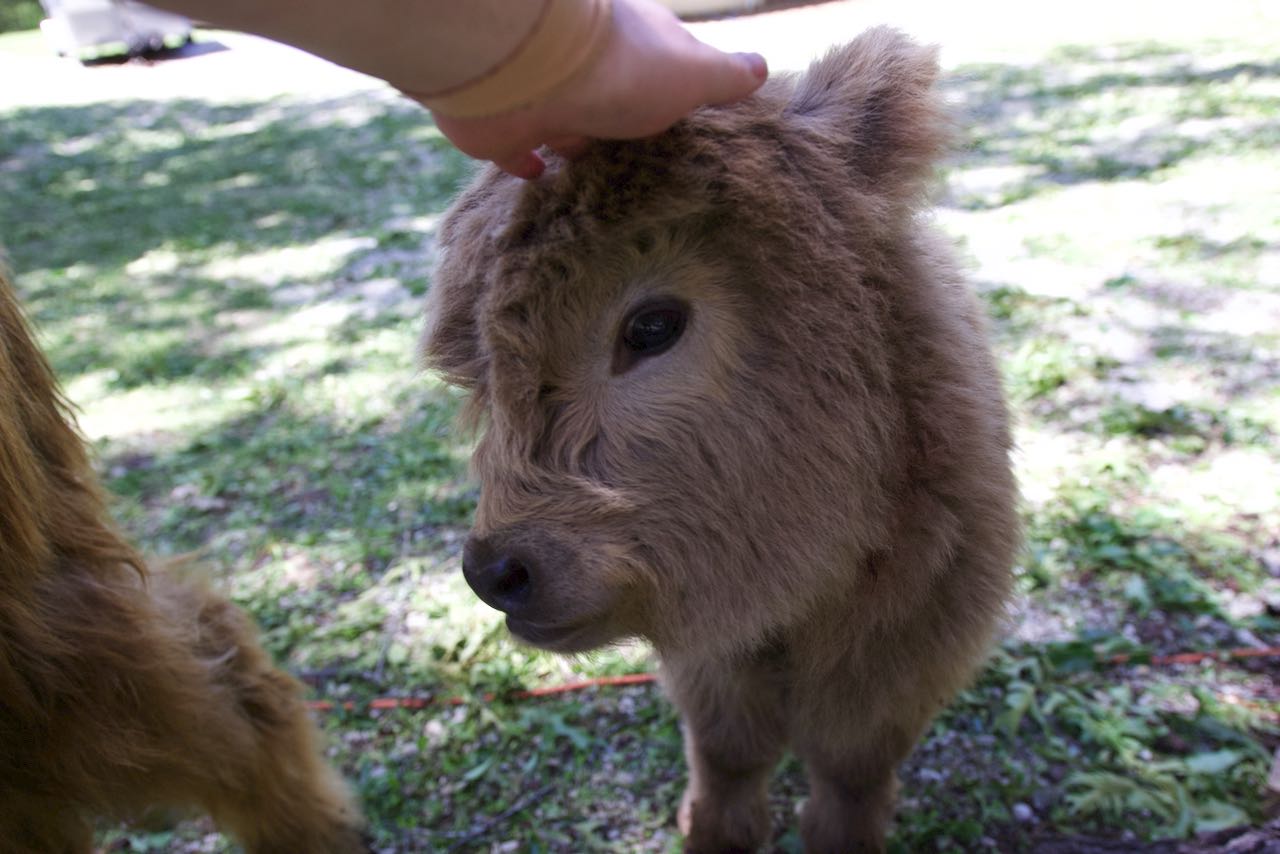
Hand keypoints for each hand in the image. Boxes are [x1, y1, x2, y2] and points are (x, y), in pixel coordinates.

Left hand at [423, 0, 767, 178]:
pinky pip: (518, 149)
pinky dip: (529, 163)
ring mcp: (545, 93)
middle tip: (640, 161)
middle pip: (612, 97)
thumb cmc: (623, 70)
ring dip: (578, 144)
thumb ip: (726, 76)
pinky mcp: (506, 125)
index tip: (684, 121)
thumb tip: (761, 69)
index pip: (662, 65)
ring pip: (566, 122)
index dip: (674, 88)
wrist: (532, 70)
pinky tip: (541, 176)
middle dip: (623, 121)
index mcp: (635, 44)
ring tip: (596, 179)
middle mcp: (588, 66)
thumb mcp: (694, 72)